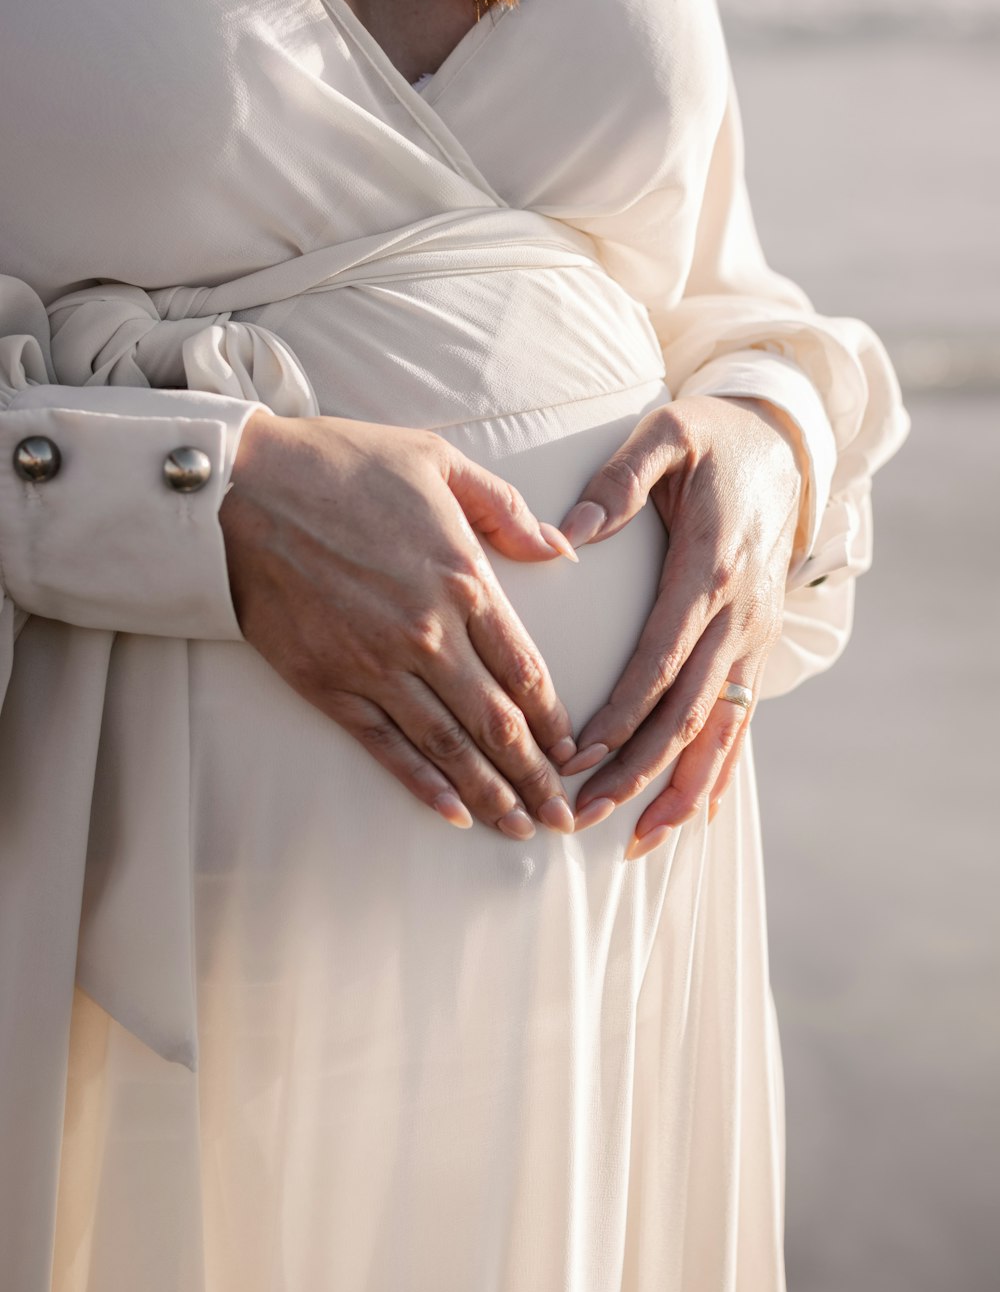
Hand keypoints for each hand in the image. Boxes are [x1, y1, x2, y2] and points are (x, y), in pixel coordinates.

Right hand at [219, 412, 579, 838]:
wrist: (242, 487)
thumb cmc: (341, 463)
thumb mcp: (439, 462)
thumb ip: (506, 509)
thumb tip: (562, 547)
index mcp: (463, 580)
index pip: (525, 670)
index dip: (555, 720)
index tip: (573, 752)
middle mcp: (428, 634)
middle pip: (497, 723)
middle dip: (536, 777)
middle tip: (564, 818)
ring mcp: (377, 665)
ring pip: (449, 746)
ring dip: (490, 794)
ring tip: (520, 830)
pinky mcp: (329, 684)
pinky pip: (386, 747)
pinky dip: (423, 785)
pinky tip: (453, 814)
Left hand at [556, 395, 805, 856]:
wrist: (784, 445)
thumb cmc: (714, 439)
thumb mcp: (668, 435)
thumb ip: (619, 479)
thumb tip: (568, 530)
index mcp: (710, 569)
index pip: (662, 658)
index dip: (622, 712)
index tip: (578, 755)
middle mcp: (740, 614)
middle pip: (688, 710)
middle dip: (637, 770)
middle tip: (584, 814)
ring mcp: (754, 636)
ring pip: (721, 729)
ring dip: (681, 789)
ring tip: (639, 840)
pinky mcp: (756, 646)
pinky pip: (740, 721)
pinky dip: (719, 772)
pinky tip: (696, 816)